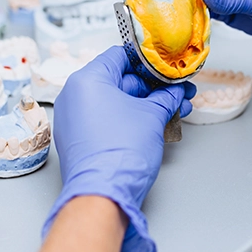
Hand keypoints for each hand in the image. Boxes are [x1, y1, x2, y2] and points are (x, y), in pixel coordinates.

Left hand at [44, 47, 195, 251]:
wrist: (103, 195)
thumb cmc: (121, 152)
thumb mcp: (152, 116)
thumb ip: (165, 98)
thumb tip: (175, 93)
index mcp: (86, 80)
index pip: (119, 56)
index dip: (148, 61)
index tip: (168, 68)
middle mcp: (74, 96)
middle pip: (118, 80)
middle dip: (152, 88)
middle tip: (178, 92)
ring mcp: (74, 119)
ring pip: (115, 102)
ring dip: (145, 105)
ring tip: (175, 110)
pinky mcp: (78, 139)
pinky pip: (106, 120)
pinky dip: (129, 119)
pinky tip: (156, 124)